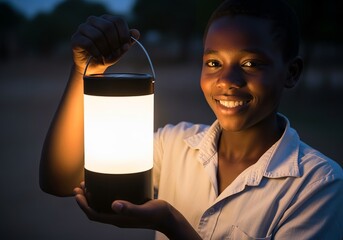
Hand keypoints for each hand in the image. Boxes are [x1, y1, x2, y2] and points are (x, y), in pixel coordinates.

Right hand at [71, 15, 139, 74]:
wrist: (92, 68)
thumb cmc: (107, 56)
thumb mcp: (120, 49)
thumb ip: (128, 41)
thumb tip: (136, 33)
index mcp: (106, 20)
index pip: (118, 21)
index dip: (124, 35)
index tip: (125, 46)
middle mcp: (93, 21)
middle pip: (108, 27)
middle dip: (114, 44)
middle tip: (115, 54)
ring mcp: (83, 28)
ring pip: (97, 35)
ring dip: (105, 50)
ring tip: (106, 57)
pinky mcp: (75, 39)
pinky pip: (88, 43)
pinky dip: (96, 53)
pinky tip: (99, 58)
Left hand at [74, 182, 201, 239]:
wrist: (168, 218)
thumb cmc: (158, 214)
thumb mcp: (145, 210)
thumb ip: (130, 209)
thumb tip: (114, 205)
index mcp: (118, 219)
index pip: (94, 215)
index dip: (83, 206)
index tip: (77, 194)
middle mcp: (118, 217)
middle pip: (95, 211)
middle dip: (84, 200)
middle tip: (78, 186)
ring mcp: (122, 213)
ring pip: (102, 206)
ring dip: (92, 197)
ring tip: (88, 185)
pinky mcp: (128, 207)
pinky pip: (110, 202)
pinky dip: (103, 195)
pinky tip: (107, 185)